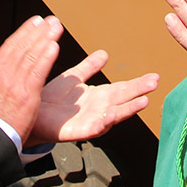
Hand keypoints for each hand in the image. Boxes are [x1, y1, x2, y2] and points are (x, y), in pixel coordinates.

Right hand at [0, 16, 63, 136]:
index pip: (11, 45)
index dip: (24, 31)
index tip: (36, 21)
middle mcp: (3, 74)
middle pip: (23, 47)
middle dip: (38, 31)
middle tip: (51, 19)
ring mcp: (15, 84)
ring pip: (32, 56)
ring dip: (45, 39)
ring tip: (56, 27)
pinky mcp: (27, 95)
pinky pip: (38, 72)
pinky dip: (46, 58)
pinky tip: (54, 46)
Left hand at [27, 50, 158, 146]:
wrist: (31, 113)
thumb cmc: (51, 99)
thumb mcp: (73, 79)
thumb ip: (88, 68)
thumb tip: (105, 54)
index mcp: (98, 97)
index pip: (122, 89)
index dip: (138, 84)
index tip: (154, 77)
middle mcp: (98, 109)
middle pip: (123, 100)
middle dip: (139, 92)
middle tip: (155, 83)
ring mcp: (90, 121)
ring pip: (113, 115)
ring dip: (128, 109)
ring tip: (143, 101)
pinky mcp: (77, 132)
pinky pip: (93, 128)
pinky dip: (104, 122)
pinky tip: (111, 114)